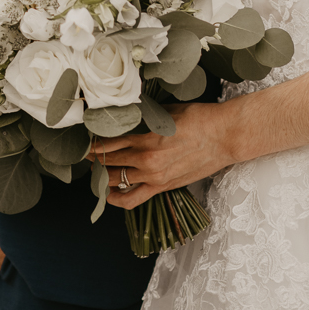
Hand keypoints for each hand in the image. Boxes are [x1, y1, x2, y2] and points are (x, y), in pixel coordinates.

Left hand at [89, 102, 233, 209]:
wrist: (225, 136)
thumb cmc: (200, 119)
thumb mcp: (167, 111)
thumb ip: (145, 116)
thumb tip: (127, 113)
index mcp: (146, 138)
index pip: (109, 142)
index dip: (93, 141)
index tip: (85, 138)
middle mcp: (147, 161)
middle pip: (108, 162)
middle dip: (93, 157)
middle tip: (84, 152)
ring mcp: (154, 177)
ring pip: (116, 180)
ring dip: (100, 175)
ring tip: (93, 168)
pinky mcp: (163, 187)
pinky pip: (132, 199)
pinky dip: (116, 199)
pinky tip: (107, 194)